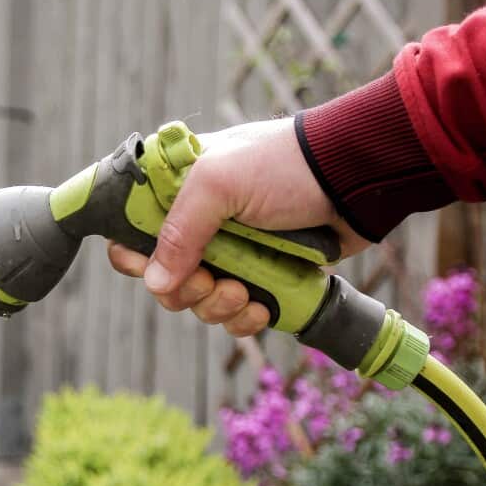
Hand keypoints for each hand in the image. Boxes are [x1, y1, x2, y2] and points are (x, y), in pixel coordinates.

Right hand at [107, 118, 368, 336]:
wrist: (354, 178)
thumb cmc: (283, 166)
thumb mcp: (219, 185)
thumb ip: (180, 231)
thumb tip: (156, 284)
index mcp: (178, 190)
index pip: (131, 230)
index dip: (133, 256)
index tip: (149, 268)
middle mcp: (199, 223)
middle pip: (164, 277)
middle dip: (185, 289)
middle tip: (212, 280)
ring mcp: (231, 251)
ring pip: (199, 301)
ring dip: (217, 307)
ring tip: (245, 293)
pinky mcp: (262, 275)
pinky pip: (236, 313)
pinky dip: (244, 318)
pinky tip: (262, 310)